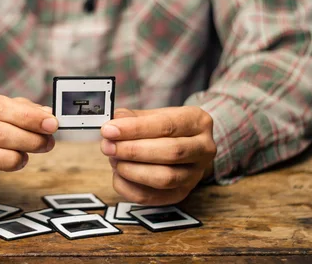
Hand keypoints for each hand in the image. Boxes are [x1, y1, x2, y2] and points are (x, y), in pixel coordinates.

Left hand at [101, 106, 215, 205]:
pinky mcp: (181, 194)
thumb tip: (112, 125)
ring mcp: (195, 175)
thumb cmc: (165, 128)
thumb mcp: (152, 114)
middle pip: (170, 152)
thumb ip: (131, 117)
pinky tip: (118, 174)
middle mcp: (204, 149)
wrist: (184, 146)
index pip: (167, 125)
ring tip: (113, 159)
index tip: (109, 130)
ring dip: (132, 170)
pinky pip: (153, 197)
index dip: (135, 129)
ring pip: (164, 178)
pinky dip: (129, 187)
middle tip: (107, 146)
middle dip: (133, 150)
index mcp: (198, 122)